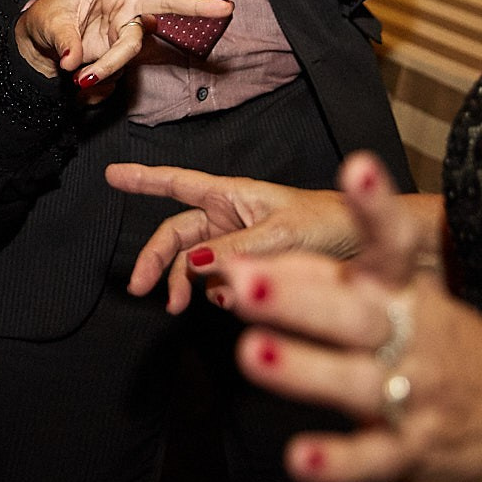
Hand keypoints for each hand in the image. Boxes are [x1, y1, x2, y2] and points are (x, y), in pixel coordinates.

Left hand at [15, 0, 231, 86]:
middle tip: (226, 8)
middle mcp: (125, 1)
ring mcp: (126, 28)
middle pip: (165, 1)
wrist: (41, 52)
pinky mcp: (120, 53)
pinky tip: (83, 78)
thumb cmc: (49, 16)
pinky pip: (119, 65)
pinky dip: (101, 73)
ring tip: (82, 76)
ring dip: (110, 62)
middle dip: (196, 6)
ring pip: (133, 44)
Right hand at [106, 163, 354, 312]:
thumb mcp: (282, 233)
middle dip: (155, 260)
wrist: (369, 247)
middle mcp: (229, 217)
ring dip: (188, 285)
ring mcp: (237, 244)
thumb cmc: (329, 222)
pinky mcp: (251, 269)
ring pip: (195, 265)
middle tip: (140, 288)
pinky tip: (229, 302)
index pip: (177, 184)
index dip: (143, 180)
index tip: (111, 176)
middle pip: (176, 235)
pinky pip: (219, 283)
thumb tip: (194, 265)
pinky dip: (217, 294)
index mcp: (231, 195)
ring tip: (188, 305)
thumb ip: (236, 249)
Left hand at [217, 153, 481, 481]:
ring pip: (356, 382)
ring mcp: (415, 397)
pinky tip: (300, 458)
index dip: (375, 208)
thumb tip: (263, 259)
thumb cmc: (449, 354)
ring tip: (253, 354)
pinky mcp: (412, 453)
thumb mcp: (407, 306)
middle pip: (354, 313)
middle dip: (299, 296)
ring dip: (303, 369)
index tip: (357, 167)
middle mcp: (411, 340)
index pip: (391, 244)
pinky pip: (370, 459)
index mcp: (407, 296)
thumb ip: (338, 283)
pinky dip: (335, 461)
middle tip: (245, 278)